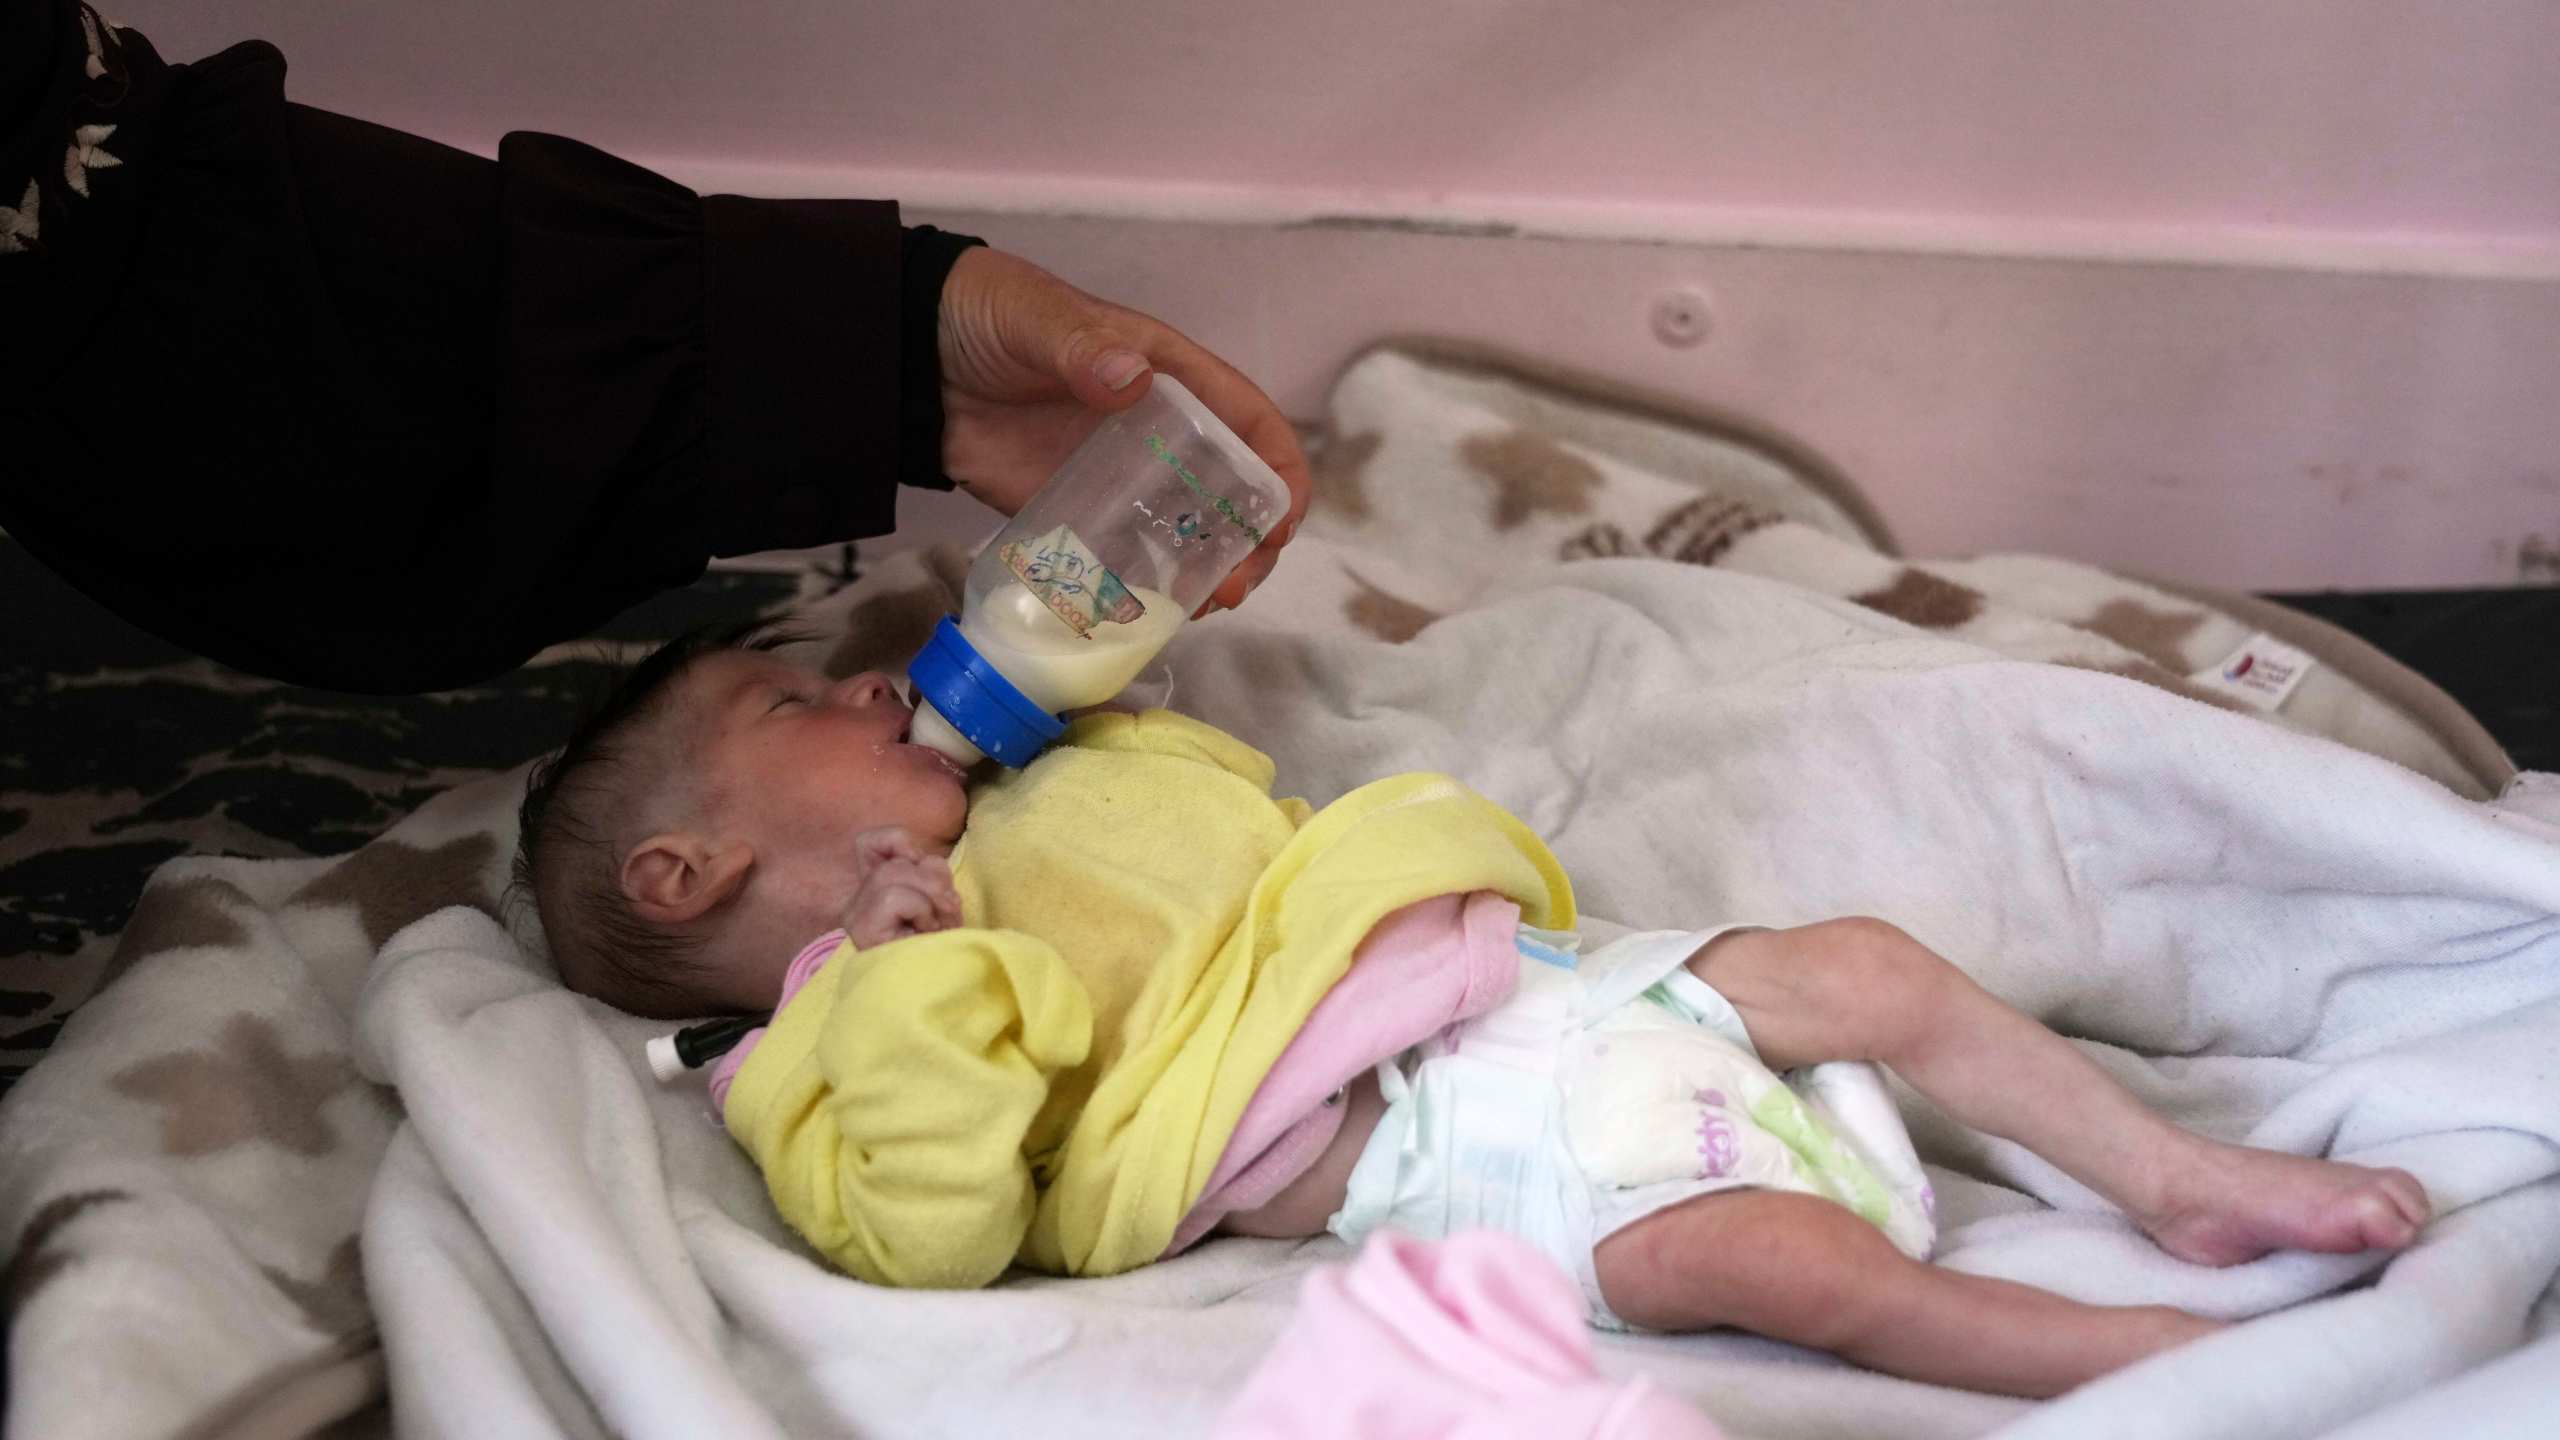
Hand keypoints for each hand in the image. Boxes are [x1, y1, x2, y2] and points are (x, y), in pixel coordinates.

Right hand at [839, 828, 961, 948]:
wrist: (935, 995)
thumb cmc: (940, 950)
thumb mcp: (939, 903)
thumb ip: (929, 875)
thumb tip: (924, 860)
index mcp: (872, 893)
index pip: (870, 842)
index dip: (900, 842)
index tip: (921, 865)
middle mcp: (856, 903)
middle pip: (897, 862)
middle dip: (935, 882)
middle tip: (946, 914)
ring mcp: (856, 916)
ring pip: (895, 875)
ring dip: (931, 898)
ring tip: (936, 926)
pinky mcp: (861, 929)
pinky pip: (896, 897)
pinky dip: (920, 910)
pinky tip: (922, 934)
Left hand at [936, 247, 1312, 609]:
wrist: (910, 358)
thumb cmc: (986, 316)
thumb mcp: (1035, 317)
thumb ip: (1080, 345)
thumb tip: (1131, 379)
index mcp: (1168, 375)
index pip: (1249, 422)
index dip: (1280, 470)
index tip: (1281, 522)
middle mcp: (1158, 430)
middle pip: (1232, 489)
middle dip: (1251, 540)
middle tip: (1235, 586)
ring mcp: (1119, 475)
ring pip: (1187, 529)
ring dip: (1209, 570)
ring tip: (1205, 608)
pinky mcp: (1076, 510)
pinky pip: (1125, 554)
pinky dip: (1145, 585)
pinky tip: (1151, 615)